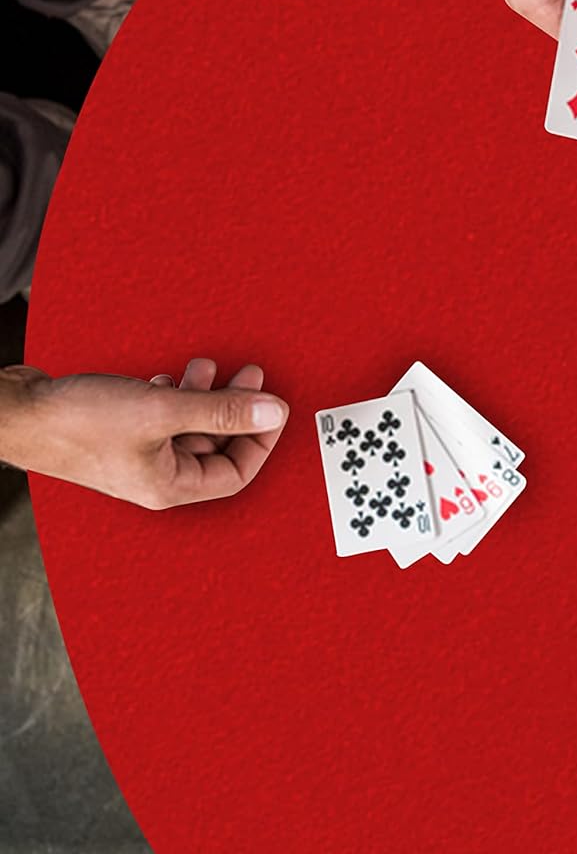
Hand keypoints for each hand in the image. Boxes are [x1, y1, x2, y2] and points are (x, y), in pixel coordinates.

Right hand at [1, 358, 289, 508]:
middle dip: (234, 408)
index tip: (273, 408)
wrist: (16, 413)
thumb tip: (272, 412)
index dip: (261, 441)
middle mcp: (156, 475)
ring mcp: (138, 454)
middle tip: (249, 375)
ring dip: (204, 396)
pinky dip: (174, 395)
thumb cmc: (76, 422)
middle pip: (215, 445)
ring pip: (189, 426)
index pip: (236, 473)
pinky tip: (169, 378)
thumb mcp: (162, 411)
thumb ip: (221, 410)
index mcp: (170, 485)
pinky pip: (164, 417)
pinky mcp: (121, 432)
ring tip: (206, 368)